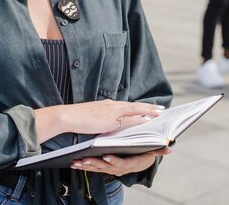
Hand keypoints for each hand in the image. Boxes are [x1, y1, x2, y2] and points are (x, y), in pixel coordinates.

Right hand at [34, 100, 163, 141]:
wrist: (68, 116)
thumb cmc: (76, 118)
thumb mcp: (93, 116)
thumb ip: (102, 118)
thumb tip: (108, 124)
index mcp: (108, 104)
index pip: (127, 105)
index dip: (139, 106)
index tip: (148, 107)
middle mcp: (112, 105)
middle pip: (135, 106)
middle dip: (149, 108)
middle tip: (160, 109)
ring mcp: (112, 112)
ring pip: (135, 110)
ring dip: (148, 112)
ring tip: (159, 113)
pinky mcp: (111, 120)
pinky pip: (129, 119)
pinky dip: (139, 120)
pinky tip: (147, 122)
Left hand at [71, 148, 171, 176]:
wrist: (140, 162)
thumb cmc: (144, 154)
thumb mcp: (151, 152)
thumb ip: (158, 149)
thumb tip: (169, 146)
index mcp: (129, 164)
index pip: (121, 163)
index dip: (113, 160)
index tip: (106, 156)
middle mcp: (119, 169)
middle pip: (105, 167)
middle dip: (94, 164)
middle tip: (84, 160)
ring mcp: (110, 169)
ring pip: (97, 169)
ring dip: (86, 165)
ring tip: (76, 161)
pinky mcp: (104, 168)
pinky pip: (93, 168)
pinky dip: (84, 166)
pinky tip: (74, 163)